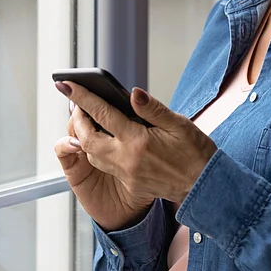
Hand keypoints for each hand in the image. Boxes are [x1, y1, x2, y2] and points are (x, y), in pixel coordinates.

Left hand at [54, 81, 216, 230]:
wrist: (204, 186)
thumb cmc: (195, 153)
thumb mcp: (179, 123)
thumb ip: (152, 108)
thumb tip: (132, 93)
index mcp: (138, 142)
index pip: (102, 114)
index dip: (82, 97)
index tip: (66, 85)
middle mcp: (127, 160)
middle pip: (87, 139)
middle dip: (76, 119)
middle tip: (75, 103)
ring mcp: (126, 174)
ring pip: (92, 154)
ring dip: (84, 136)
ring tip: (85, 118)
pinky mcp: (129, 183)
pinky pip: (105, 165)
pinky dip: (97, 149)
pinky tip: (102, 138)